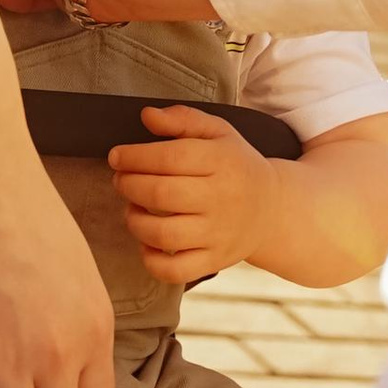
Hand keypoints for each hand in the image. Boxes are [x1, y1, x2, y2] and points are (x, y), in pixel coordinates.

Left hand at [112, 100, 268, 286]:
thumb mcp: (218, 133)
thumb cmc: (235, 166)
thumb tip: (147, 116)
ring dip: (135, 221)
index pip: (170, 157)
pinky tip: (146, 242)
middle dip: (128, 185)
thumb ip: (183, 119)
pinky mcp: (214, 261)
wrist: (271, 209)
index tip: (116, 156)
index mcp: (222, 162)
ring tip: (132, 208)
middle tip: (121, 180)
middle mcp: (222, 199)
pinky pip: (174, 271)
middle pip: (161, 194)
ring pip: (163, 235)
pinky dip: (151, 261)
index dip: (134, 156)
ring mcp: (218, 234)